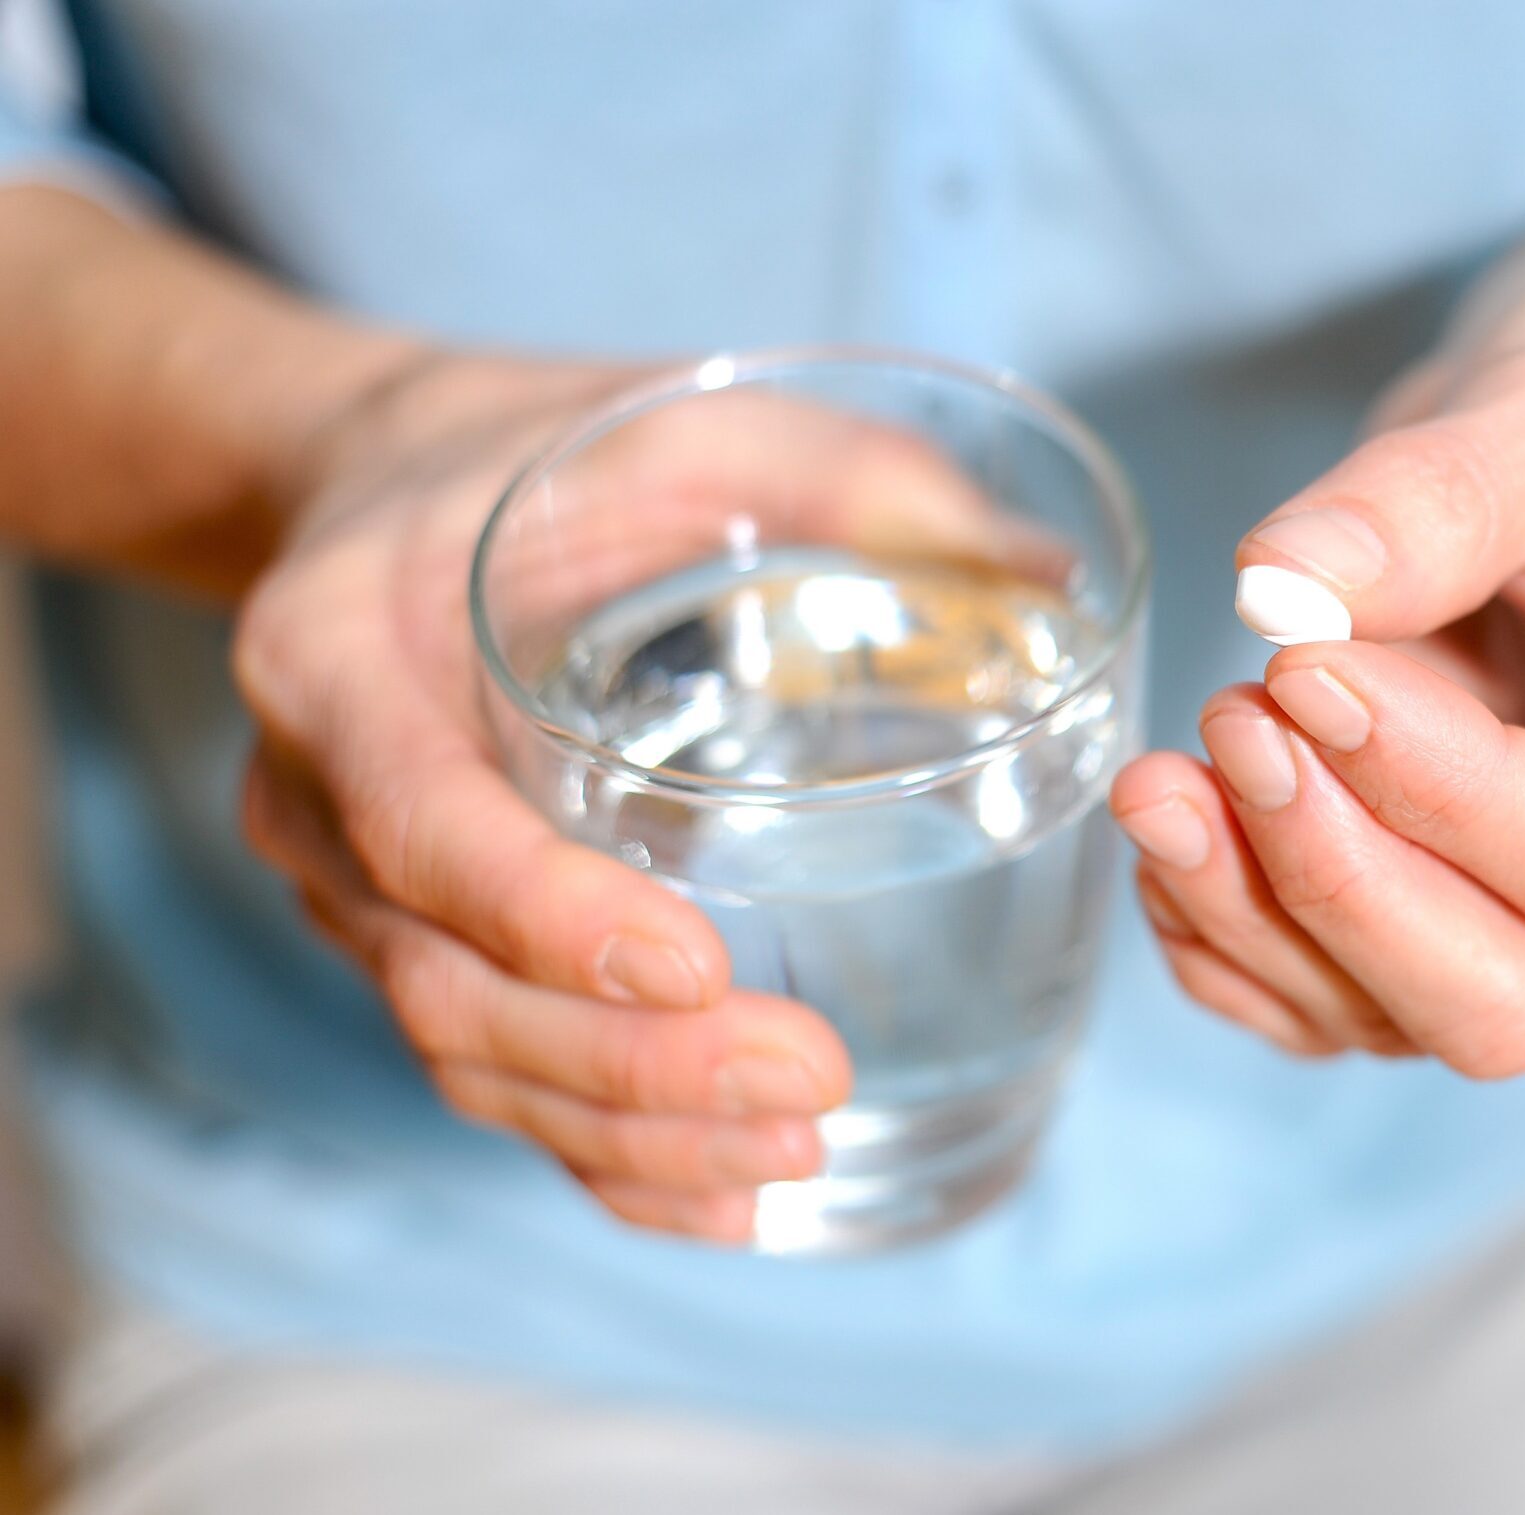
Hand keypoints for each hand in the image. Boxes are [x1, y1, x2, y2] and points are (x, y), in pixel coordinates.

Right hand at [233, 353, 1023, 1238]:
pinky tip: (726, 1196)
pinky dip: (603, 1155)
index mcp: (340, 654)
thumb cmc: (552, 455)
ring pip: (469, 1057)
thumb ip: (854, 478)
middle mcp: (316, 794)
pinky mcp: (416, 944)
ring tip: (795, 1153)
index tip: (693, 967)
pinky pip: (491, 1077)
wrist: (395, 491)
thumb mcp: (689, 421)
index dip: (547, 914)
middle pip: (449, 981)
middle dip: (627, 1063)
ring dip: (629, 1131)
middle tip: (805, 1080)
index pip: (421, 822)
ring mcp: (354, 889)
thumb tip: (1052, 582)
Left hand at [1111, 284, 1524, 1076]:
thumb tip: (1277, 584)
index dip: (1426, 785)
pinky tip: (1173, 833)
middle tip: (1230, 722)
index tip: (1299, 663)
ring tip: (1162, 770)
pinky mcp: (1450, 939)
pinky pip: (1324, 1008)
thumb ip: (1437, 498)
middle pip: (1500, 1002)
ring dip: (1254, 913)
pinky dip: (1228, 940)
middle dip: (1337, 885)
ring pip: (1395, 1021)